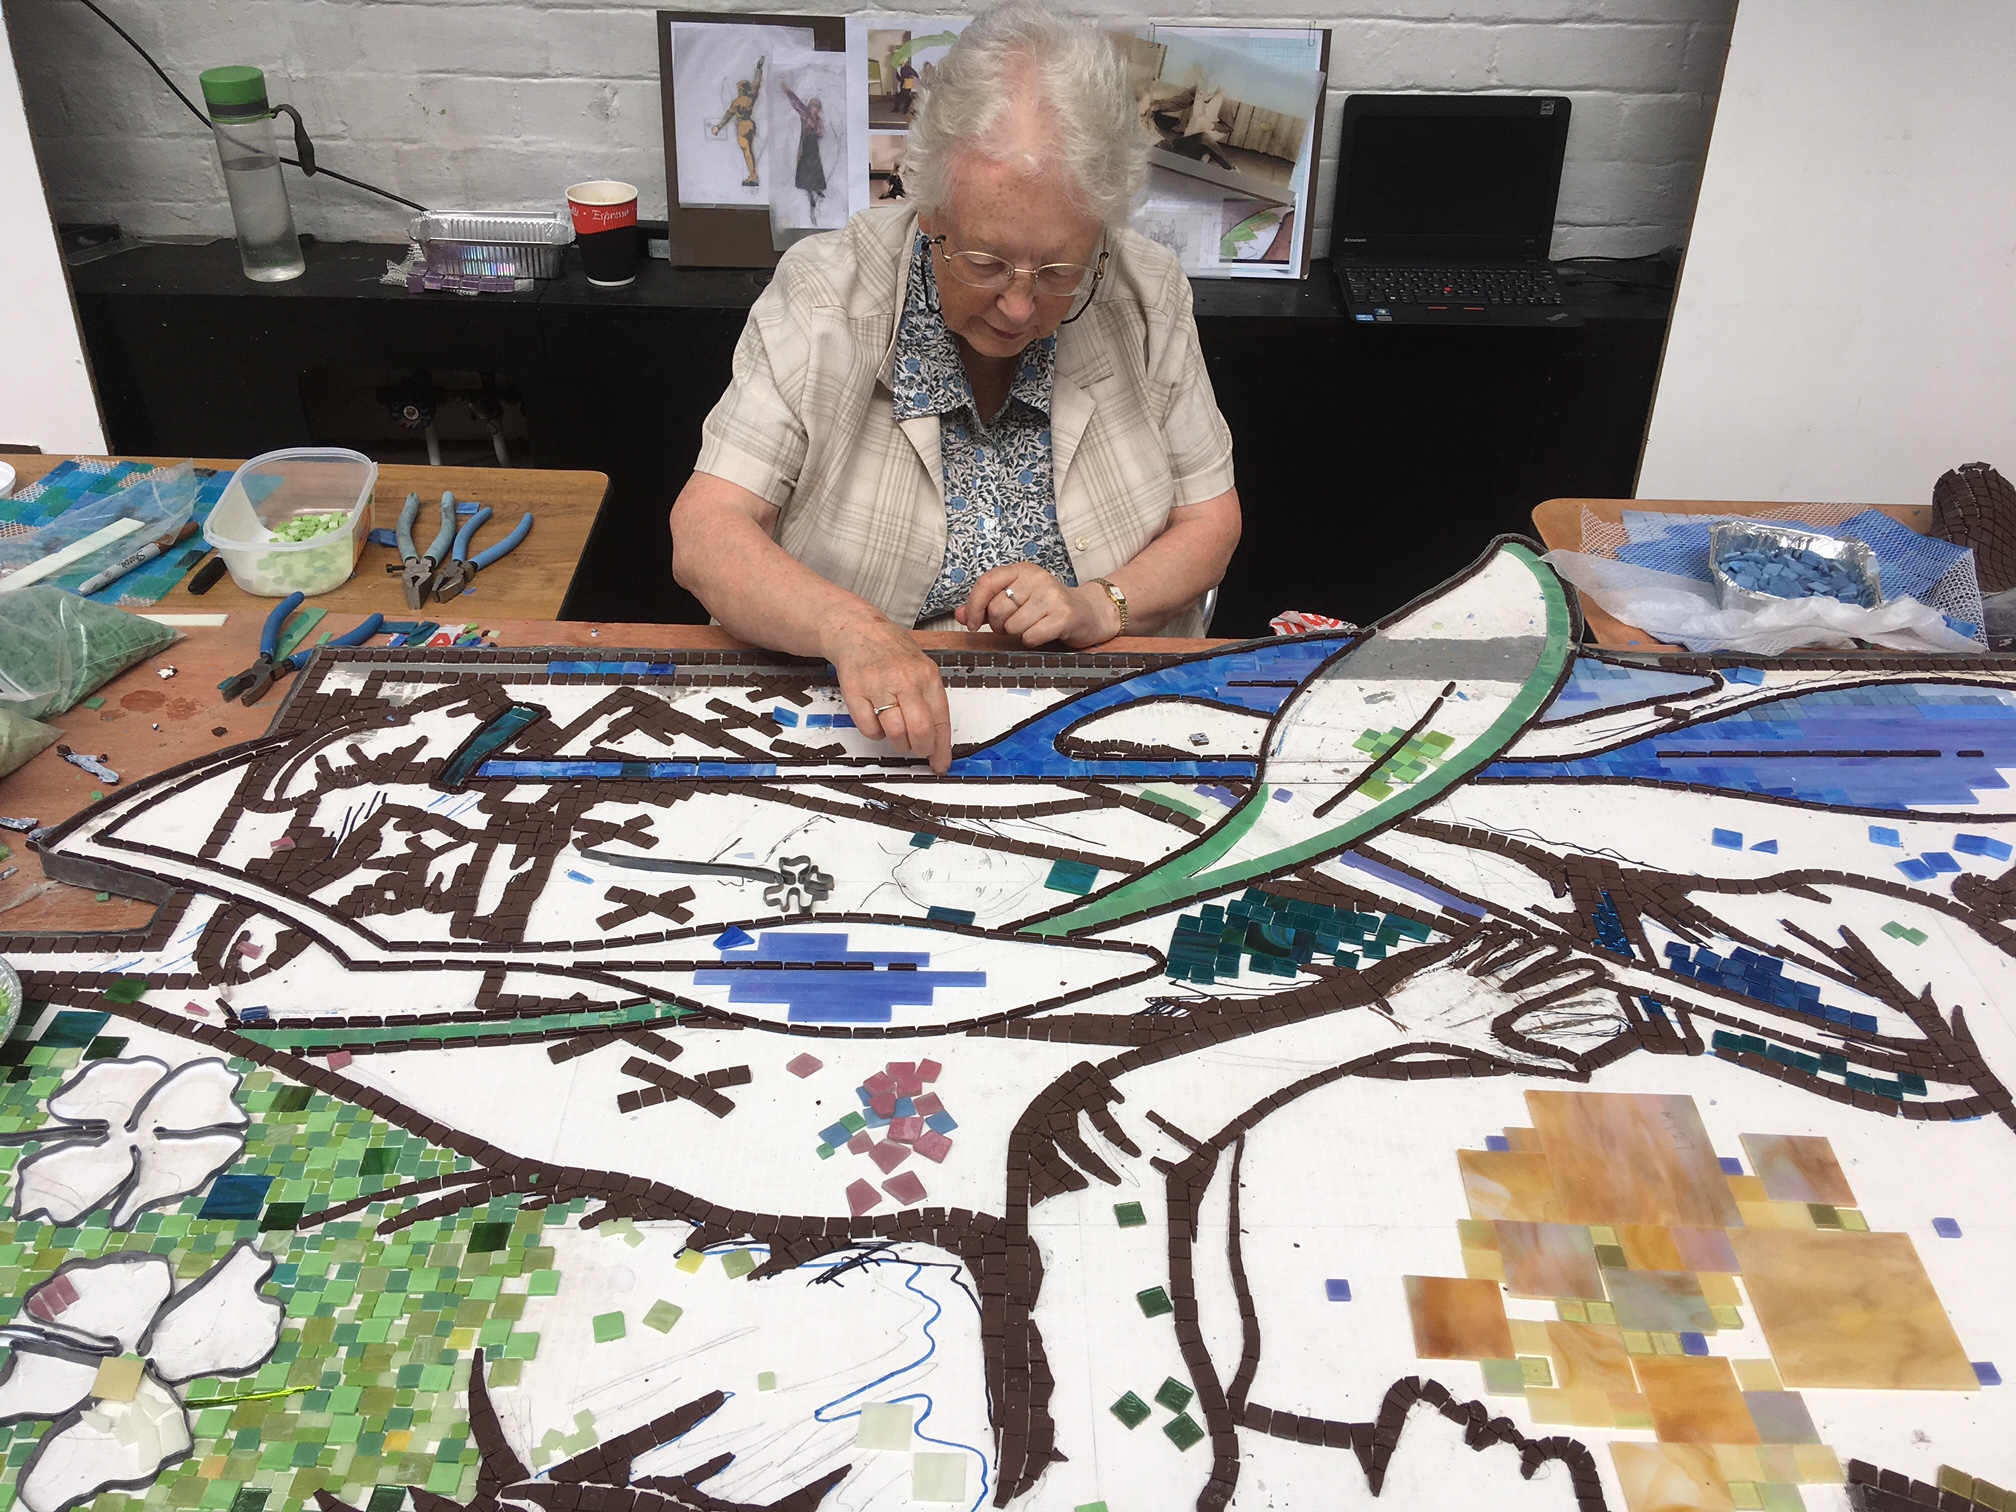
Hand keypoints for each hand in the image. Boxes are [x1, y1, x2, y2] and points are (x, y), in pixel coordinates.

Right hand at [826, 614, 952, 772]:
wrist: (858, 631)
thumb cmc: (892, 653)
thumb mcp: (921, 669)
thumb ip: (929, 701)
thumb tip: (938, 740)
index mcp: (927, 677)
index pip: (940, 720)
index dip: (942, 748)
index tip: (940, 764)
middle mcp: (905, 681)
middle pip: (920, 729)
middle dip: (921, 749)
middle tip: (917, 750)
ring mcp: (879, 686)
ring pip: (895, 732)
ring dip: (898, 743)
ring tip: (897, 735)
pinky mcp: (856, 692)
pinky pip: (869, 728)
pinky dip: (875, 733)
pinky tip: (877, 722)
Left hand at [954, 565, 1119, 647]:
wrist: (1089, 612)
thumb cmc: (1049, 607)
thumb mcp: (1018, 599)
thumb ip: (987, 606)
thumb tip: (959, 614)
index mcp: (1022, 570)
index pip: (986, 582)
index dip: (974, 606)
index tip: (972, 623)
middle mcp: (1036, 578)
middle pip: (996, 608)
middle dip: (999, 625)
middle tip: (1012, 626)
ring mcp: (1051, 595)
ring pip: (1012, 625)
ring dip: (1016, 634)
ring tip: (1030, 628)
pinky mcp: (1063, 615)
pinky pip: (1030, 636)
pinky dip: (1031, 641)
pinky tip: (1042, 633)